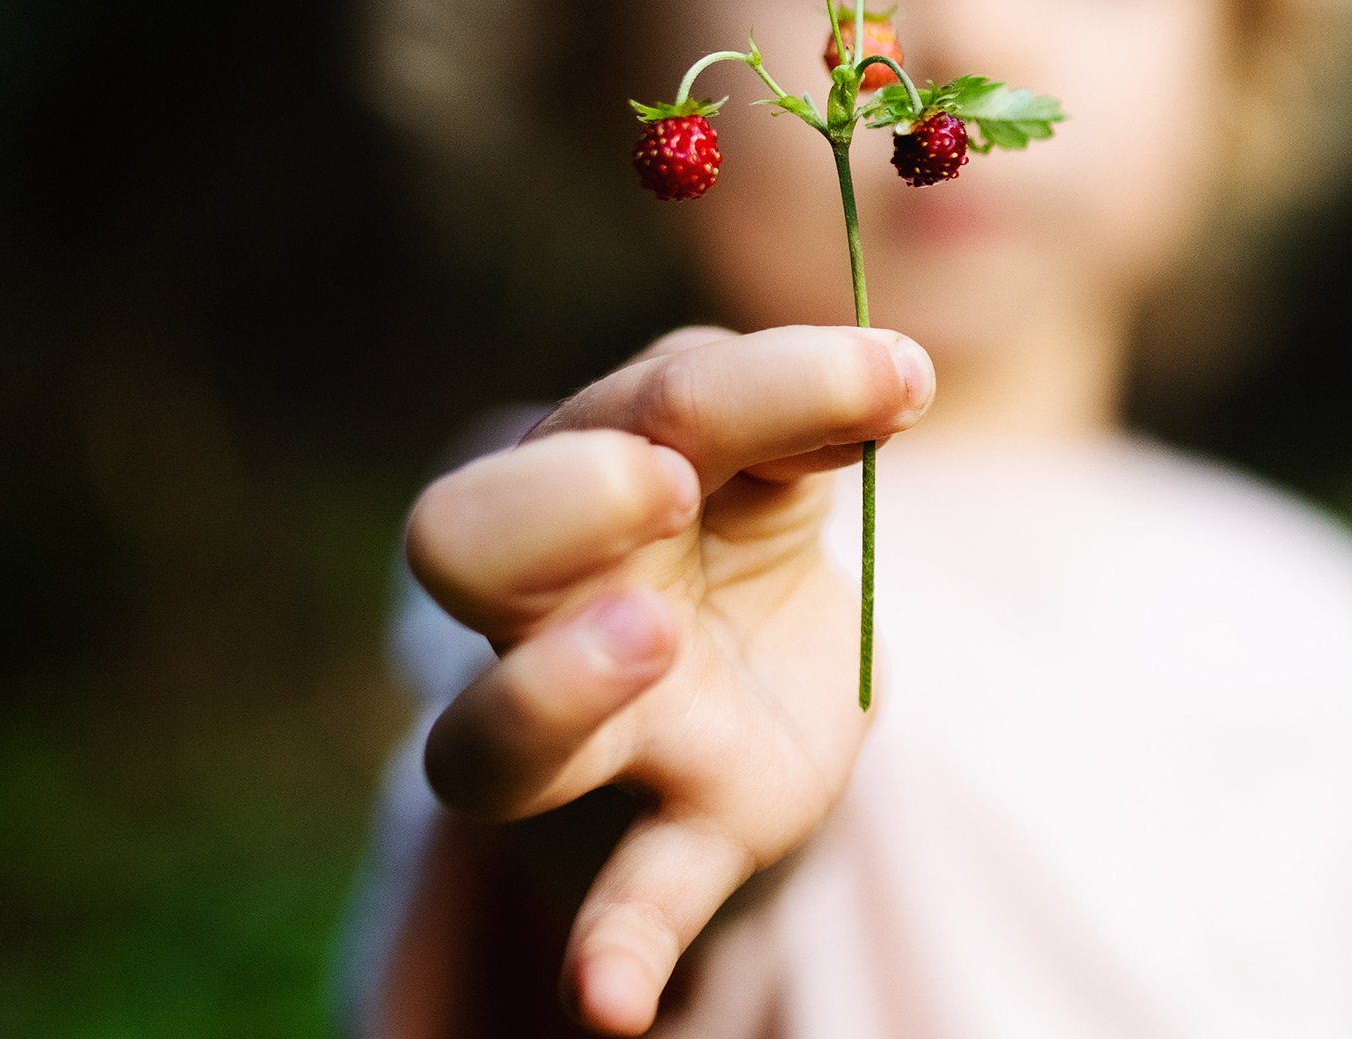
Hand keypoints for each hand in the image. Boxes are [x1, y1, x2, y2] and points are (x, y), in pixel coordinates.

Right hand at [403, 324, 932, 1032]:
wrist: (763, 669)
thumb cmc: (738, 520)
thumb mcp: (780, 447)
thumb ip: (807, 411)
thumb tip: (890, 375)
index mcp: (584, 473)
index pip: (623, 407)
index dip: (727, 388)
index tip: (878, 383)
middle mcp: (546, 603)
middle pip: (461, 546)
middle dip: (555, 507)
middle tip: (663, 485)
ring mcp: (597, 734)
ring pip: (489, 741)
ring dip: (551, 693)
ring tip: (649, 641)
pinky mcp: (674, 833)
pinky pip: (618, 899)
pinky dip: (608, 950)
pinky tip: (608, 1004)